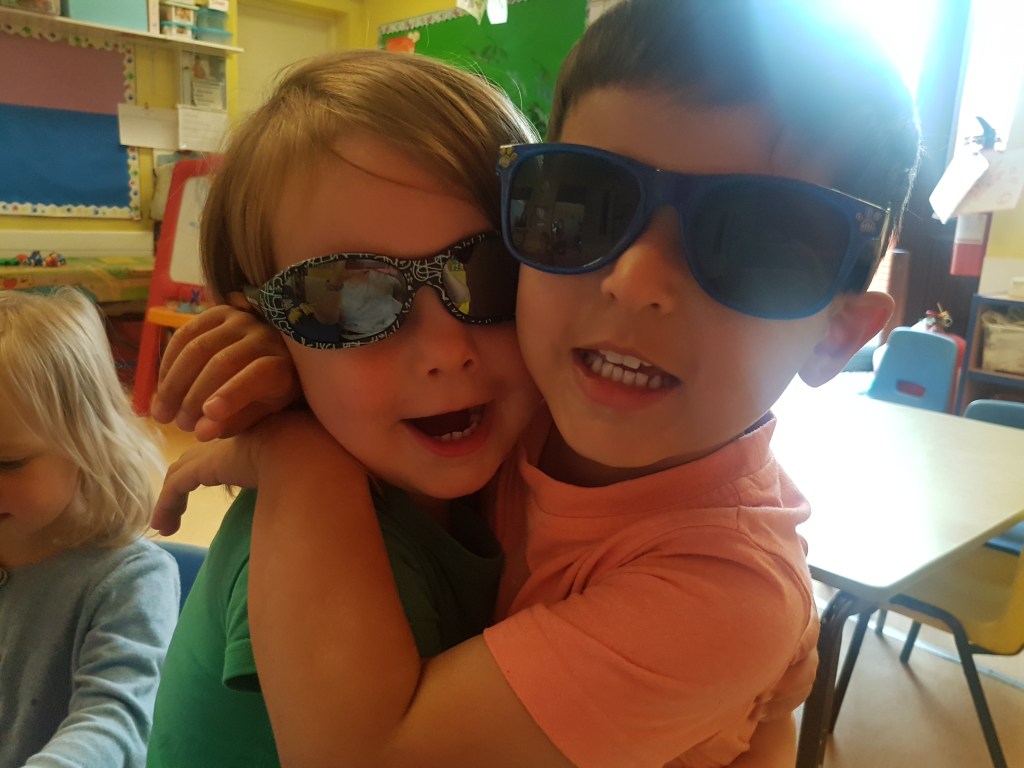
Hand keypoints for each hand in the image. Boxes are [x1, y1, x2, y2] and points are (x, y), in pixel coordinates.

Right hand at [150, 304, 301, 440]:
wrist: (269, 358)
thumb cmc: (266, 395)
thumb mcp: (257, 414)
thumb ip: (232, 423)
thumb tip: (200, 432)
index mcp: (282, 365)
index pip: (259, 374)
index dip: (234, 393)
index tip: (208, 414)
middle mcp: (264, 336)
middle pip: (222, 363)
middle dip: (193, 397)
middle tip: (180, 425)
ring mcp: (241, 320)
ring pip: (197, 348)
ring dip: (174, 384)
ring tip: (162, 413)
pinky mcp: (218, 312)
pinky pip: (184, 335)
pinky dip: (168, 364)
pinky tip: (162, 388)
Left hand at [152, 410, 358, 535]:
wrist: (314, 453)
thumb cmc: (326, 461)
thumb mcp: (312, 470)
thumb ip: (305, 478)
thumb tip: (315, 507)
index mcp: (260, 435)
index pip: (228, 450)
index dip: (214, 466)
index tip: (209, 485)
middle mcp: (235, 438)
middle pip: (201, 459)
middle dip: (186, 480)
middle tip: (175, 506)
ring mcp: (220, 449)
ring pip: (184, 473)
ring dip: (172, 500)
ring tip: (166, 524)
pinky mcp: (207, 464)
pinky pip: (177, 486)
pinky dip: (167, 505)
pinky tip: (164, 527)